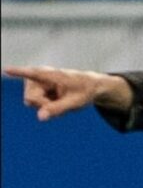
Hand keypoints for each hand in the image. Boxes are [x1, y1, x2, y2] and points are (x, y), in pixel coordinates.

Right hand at [3, 66, 132, 120]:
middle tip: (60, 103)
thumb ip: (57, 109)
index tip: (5, 70)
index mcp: (53, 75)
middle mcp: (41, 76)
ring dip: (44, 105)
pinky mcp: (37, 88)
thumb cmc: (84, 91)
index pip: (33, 73)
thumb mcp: (75, 103)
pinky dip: (45, 105)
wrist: (90, 86)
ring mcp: (38, 82)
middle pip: (30, 98)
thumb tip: (40, 117)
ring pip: (31, 102)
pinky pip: (35, 103)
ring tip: (60, 100)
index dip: (19, 72)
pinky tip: (56, 100)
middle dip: (43, 105)